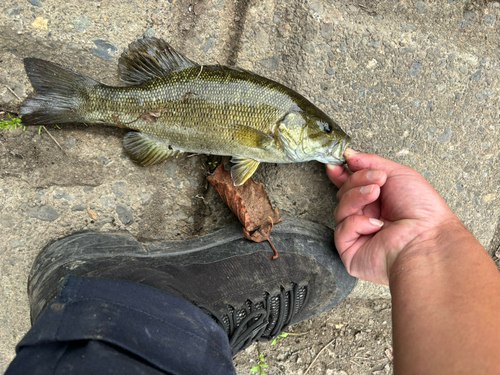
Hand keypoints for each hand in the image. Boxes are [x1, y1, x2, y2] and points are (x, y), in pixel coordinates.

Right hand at [326, 149, 462, 284]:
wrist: (426, 238)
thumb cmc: (422, 210)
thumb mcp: (398, 174)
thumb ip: (370, 162)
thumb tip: (348, 155)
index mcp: (378, 202)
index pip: (350, 186)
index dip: (340, 175)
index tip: (335, 164)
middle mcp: (366, 217)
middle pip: (343, 194)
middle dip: (356, 182)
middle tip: (376, 180)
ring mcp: (358, 235)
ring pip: (340, 210)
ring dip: (356, 197)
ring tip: (375, 194)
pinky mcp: (351, 252)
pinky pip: (341, 231)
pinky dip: (357, 223)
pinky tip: (376, 226)